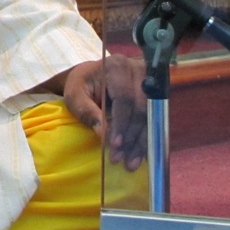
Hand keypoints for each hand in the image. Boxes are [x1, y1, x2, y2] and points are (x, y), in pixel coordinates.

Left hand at [60, 55, 146, 170]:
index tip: (116, 145)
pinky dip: (146, 138)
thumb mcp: (75, 94)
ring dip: (141, 142)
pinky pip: (153, 119)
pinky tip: (141, 155)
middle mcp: (138, 70)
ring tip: (132, 163)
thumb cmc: (82, 84)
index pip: (124, 98)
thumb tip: (103, 135)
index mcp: (117, 66)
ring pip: (150, 116)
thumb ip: (87, 111)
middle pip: (141, 108)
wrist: (93, 76)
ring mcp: (150, 82)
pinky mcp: (154, 94)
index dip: (122, 123)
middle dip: (132, 137)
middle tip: (122, 160)